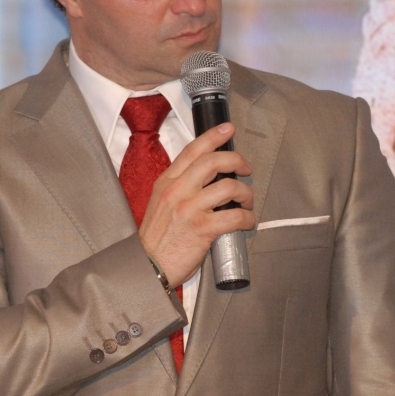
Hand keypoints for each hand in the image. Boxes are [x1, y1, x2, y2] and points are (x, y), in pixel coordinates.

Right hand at [139, 123, 254, 286]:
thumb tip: (210, 178)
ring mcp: (189, 208)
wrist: (147, 266)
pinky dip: (247, 218)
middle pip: (214, 161)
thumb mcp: (161, 203)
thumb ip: (181, 187)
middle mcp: (177, 191)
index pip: (192, 151)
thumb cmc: (158, 239)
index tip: (227, 129)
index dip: (213, 136)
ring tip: (247, 202)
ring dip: (246, 193)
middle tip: (246, 168)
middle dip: (237, 160)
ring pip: (229, 187)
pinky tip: (247, 221)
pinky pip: (234, 216)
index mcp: (167, 182)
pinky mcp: (201, 228)